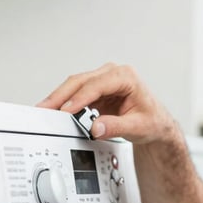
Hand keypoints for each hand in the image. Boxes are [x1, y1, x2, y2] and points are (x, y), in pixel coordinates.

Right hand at [36, 63, 177, 144]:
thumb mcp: (138, 127)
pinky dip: (65, 102)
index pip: (97, 85)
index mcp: (126, 77)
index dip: (80, 98)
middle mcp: (113, 74)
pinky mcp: (97, 91)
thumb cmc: (153, 121)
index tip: (67, 110)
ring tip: (45, 109)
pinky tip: (56, 110)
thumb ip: (116, 127)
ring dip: (59, 98)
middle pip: (80, 81)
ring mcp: (103, 81)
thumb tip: (95, 128)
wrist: (156, 123)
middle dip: (60, 96)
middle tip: (45, 108)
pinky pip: (77, 94)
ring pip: (75, 86)